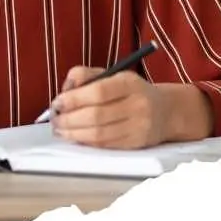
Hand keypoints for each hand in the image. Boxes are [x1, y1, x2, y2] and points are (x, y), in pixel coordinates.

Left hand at [50, 66, 170, 149]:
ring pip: (99, 134)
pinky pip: (105, 145)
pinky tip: (76, 137)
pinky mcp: (136, 144)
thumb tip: (65, 88)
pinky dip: (86, 142)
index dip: (74, 99)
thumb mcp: (113, 75)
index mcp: (130, 83)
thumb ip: (86, 75)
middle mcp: (137, 105)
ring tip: (60, 130)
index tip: (57, 103)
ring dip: (74, 134)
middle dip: (69, 119)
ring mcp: (139, 127)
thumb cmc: (131, 91)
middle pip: (96, 116)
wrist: (166, 111)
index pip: (98, 91)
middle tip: (55, 120)